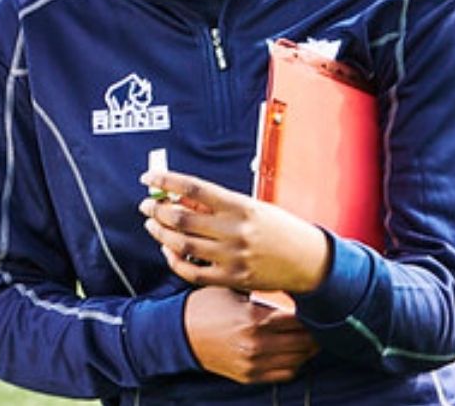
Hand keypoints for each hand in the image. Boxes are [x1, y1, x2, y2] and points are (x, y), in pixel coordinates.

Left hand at [139, 170, 331, 293]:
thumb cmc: (279, 229)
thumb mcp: (252, 207)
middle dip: (157, 210)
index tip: (149, 177)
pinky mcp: (231, 278)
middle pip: (181, 217)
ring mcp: (231, 256)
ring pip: (181, 244)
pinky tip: (168, 249)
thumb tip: (180, 197)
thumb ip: (218, 205)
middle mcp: (234, 230)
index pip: (193, 188)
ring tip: (153, 225)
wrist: (307, 260)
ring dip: (160, 232)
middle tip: (146, 205)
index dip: (166, 181)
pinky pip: (191, 271)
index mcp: (240, 206)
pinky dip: (174, 260)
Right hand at [182, 287, 319, 384]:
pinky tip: (295, 351)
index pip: (299, 320)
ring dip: (308, 348)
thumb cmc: (208, 305)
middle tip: (319, 321)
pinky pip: (285, 374)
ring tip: (310, 336)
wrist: (181, 332)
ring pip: (299, 360)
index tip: (315, 306)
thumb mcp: (234, 289)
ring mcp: (254, 363)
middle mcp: (257, 344)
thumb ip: (262, 289)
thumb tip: (292, 279)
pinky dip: (295, 363)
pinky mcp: (250, 376)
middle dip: (314, 331)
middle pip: (304, 342)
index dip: (311, 313)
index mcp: (255, 319)